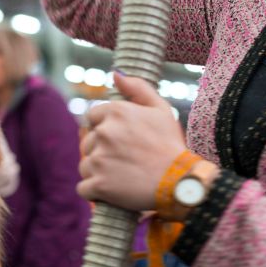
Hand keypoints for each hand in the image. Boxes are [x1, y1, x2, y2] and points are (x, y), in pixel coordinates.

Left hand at [78, 72, 187, 210]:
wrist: (181, 183)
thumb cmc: (171, 145)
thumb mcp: (161, 110)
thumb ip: (138, 88)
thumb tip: (115, 74)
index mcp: (116, 112)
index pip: (92, 118)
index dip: (105, 130)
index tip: (122, 142)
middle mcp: (104, 133)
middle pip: (88, 144)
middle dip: (102, 152)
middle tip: (126, 161)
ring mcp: (99, 160)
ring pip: (85, 166)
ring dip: (98, 172)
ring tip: (123, 176)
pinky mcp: (97, 184)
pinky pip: (84, 188)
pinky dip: (95, 192)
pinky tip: (113, 191)